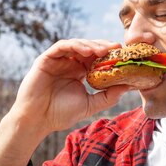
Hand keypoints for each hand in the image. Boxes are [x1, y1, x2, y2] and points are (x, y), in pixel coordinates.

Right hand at [6, 39, 128, 135]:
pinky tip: (87, 51)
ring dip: (91, 45)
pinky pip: (62, 46)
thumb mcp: (90, 105)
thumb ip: (108, 96)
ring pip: (77, 44)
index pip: (97, 58)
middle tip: (117, 49)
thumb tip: (128, 87)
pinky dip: (75, 45)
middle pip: (89, 48)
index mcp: (80, 72)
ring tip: (103, 50)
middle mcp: (70, 63)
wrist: (37, 120)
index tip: (124, 56)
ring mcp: (58, 60)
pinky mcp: (46, 59)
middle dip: (103, 47)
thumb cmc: (60, 114)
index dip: (110, 55)